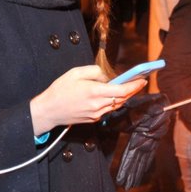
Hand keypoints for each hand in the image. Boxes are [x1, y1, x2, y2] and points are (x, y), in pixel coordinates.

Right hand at [30, 65, 146, 134]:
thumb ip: (95, 72)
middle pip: (122, 98)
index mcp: (94, 92)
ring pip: (116, 105)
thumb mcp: (76, 73)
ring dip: (124, 96)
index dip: (134, 86)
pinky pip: (108, 109)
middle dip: (133, 90)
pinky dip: (113, 102)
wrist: (48, 111)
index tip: (142, 80)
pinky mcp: (92, 119)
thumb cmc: (59, 90)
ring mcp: (96, 114)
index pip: (122, 90)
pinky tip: (112, 95)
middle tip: (139, 82)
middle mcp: (97, 105)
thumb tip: (107, 78)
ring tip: (128, 87)